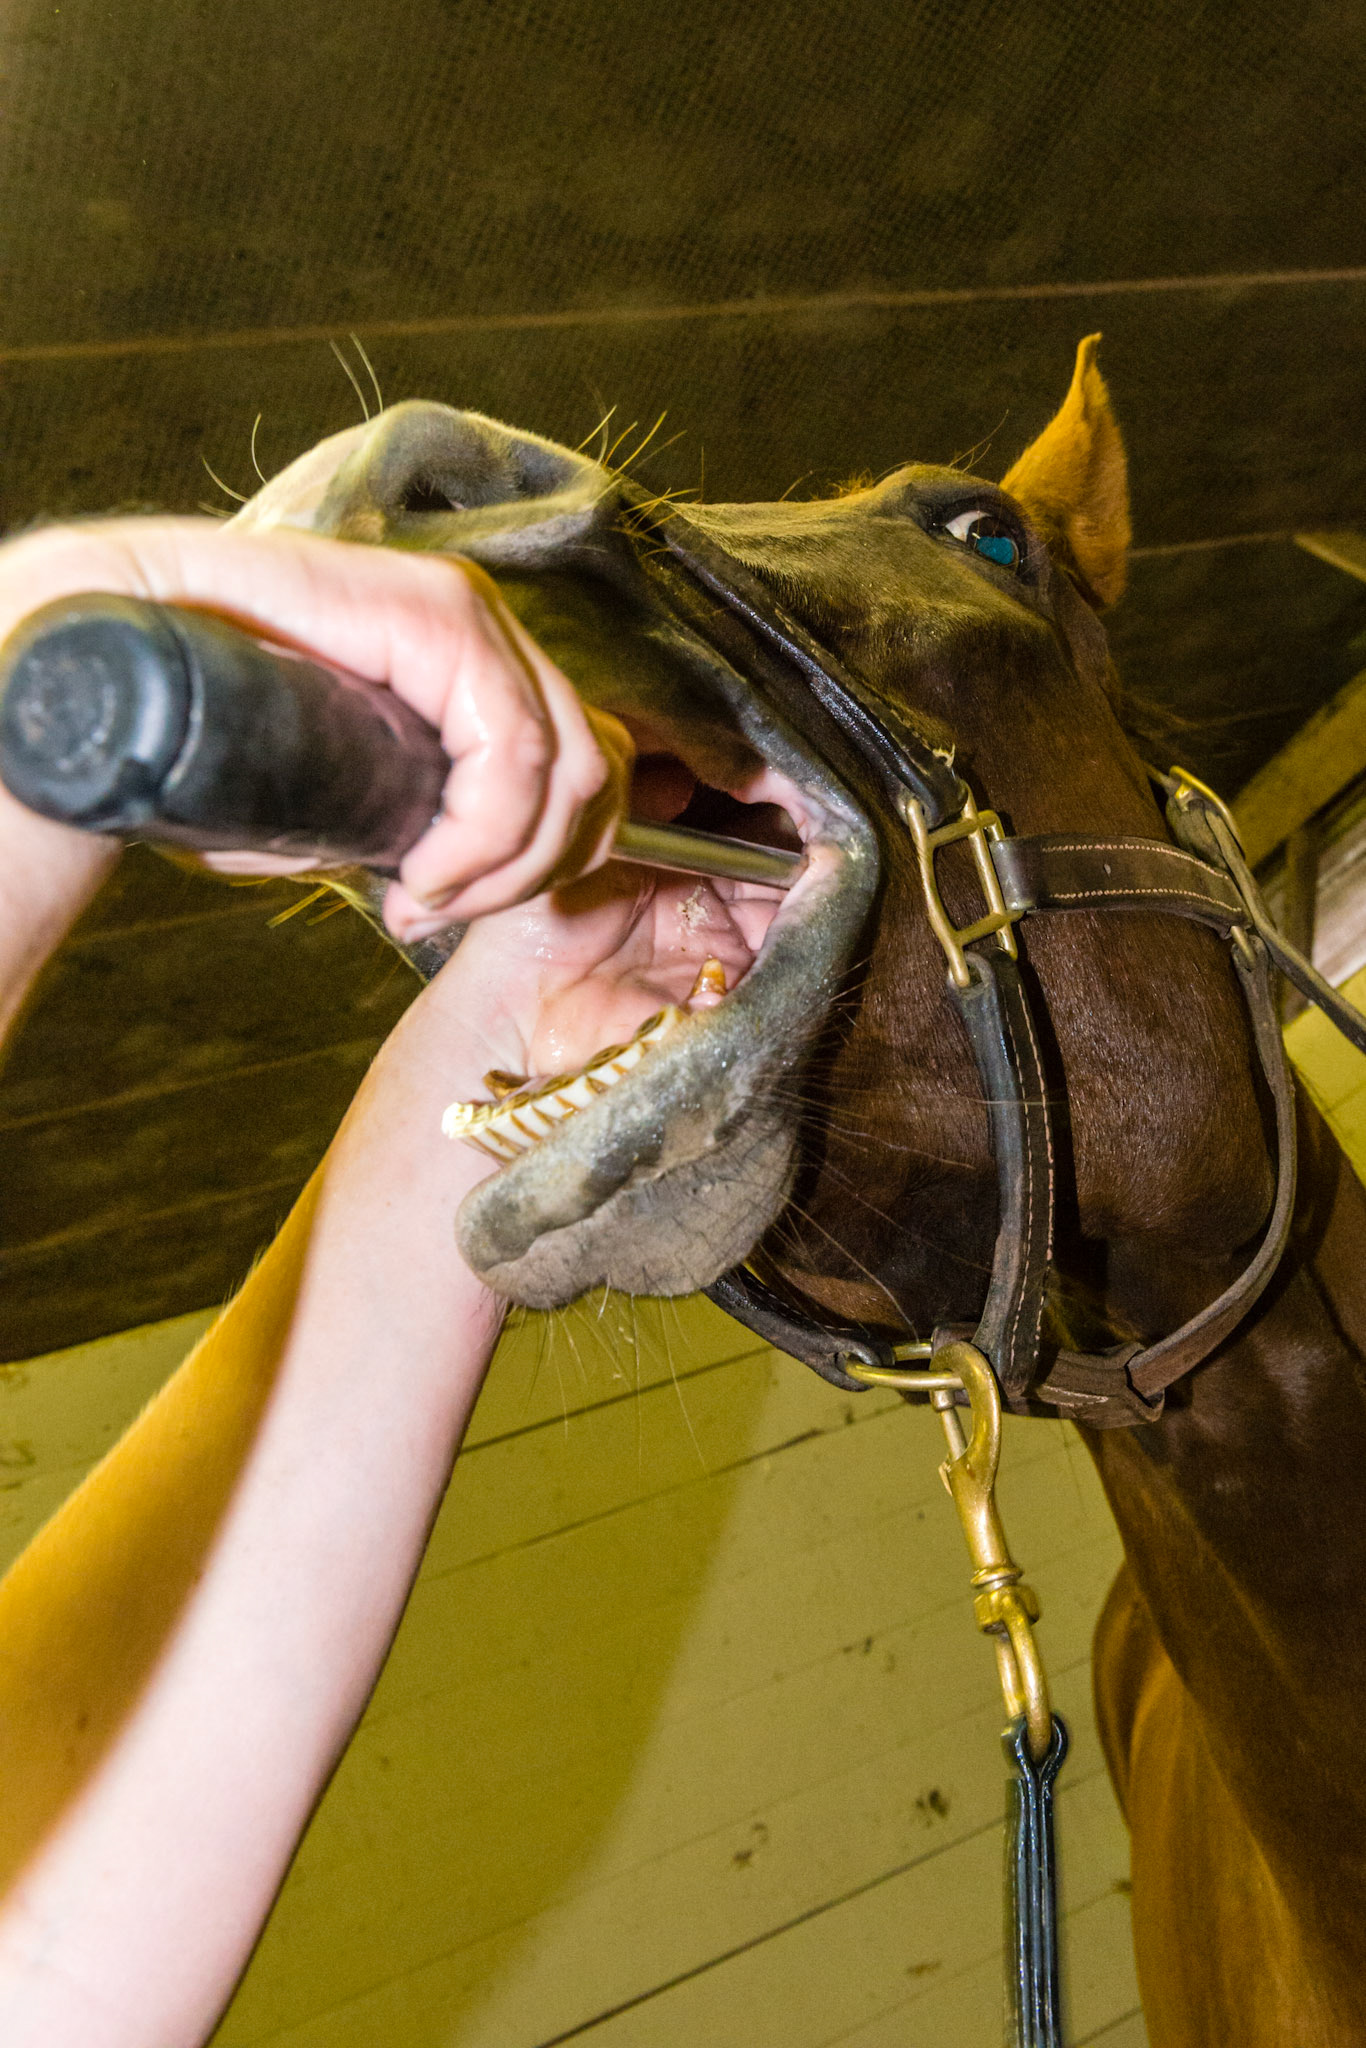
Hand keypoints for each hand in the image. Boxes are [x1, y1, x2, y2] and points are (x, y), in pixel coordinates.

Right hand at [0, 518, 632, 948]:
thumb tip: (484, 879)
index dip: (544, 863)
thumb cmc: (215, 739)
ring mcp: (466, 611)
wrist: (113, 667)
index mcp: (476, 663)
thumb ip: (423, 819)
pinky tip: (420, 872)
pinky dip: (483, 835)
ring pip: (566, 765)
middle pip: (591, 772)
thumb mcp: (352, 793)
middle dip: (532, 874)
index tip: (445, 911)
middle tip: (436, 914)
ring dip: (505, 864)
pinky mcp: (435, 613)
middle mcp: (485, 627)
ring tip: (422, 899)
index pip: (580, 767)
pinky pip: (511, 748)